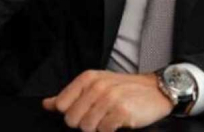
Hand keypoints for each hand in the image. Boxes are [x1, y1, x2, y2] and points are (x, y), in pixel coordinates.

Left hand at [42, 70, 172, 131]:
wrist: (156, 90)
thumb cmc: (124, 89)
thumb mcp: (96, 85)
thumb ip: (70, 96)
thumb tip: (47, 104)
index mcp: (88, 78)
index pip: (62, 105)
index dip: (72, 113)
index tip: (85, 111)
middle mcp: (97, 86)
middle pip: (72, 119)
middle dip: (84, 123)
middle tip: (99, 116)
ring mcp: (110, 98)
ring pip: (87, 127)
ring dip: (98, 128)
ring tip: (109, 118)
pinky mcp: (122, 112)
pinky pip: (104, 131)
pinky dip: (110, 130)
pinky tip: (118, 122)